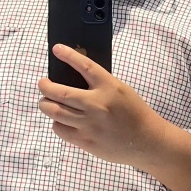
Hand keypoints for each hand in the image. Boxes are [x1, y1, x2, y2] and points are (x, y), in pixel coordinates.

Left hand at [38, 45, 190, 190]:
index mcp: (109, 88)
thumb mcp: (120, 91)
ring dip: (45, 104)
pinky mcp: (85, 141)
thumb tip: (72, 78)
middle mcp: (96, 105)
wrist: (147, 141)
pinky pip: (60, 129)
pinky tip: (60, 119)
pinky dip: (56, 122)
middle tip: (43, 83)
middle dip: (45, 86)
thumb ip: (99, 85)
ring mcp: (89, 124)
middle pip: (59, 92)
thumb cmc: (134, 113)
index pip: (84, 66)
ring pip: (55, 112)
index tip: (57, 49)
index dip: (68, 56)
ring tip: (46, 101)